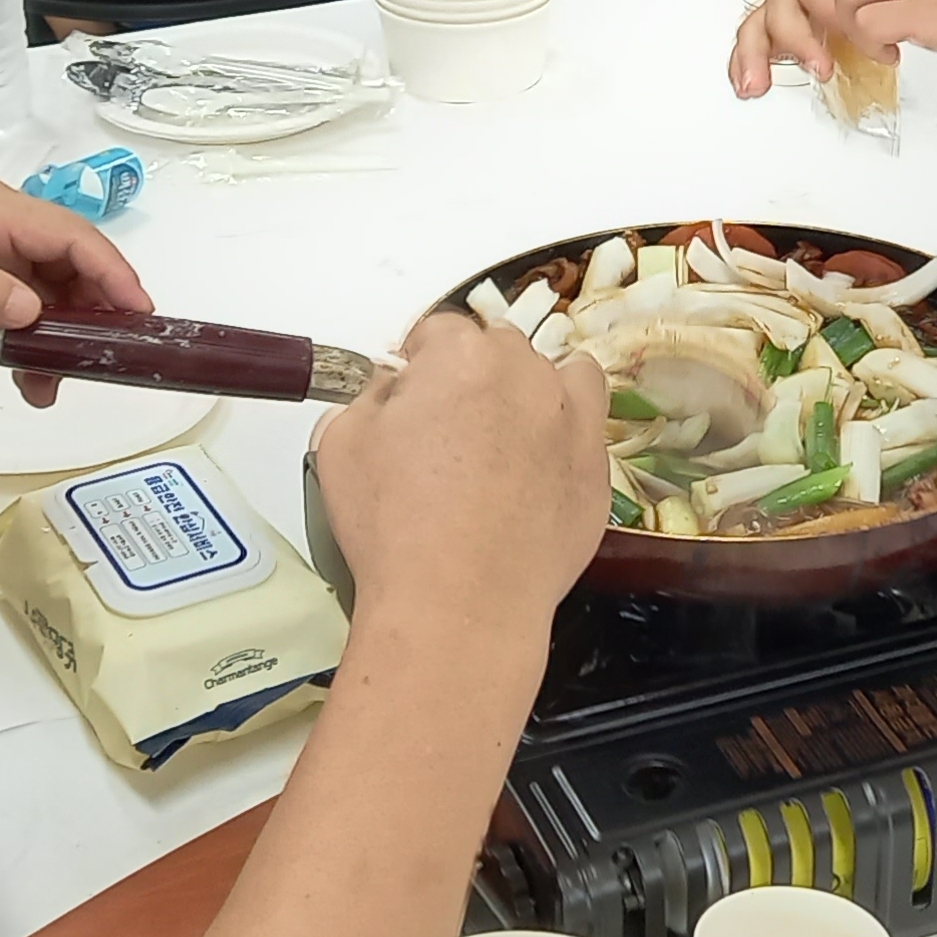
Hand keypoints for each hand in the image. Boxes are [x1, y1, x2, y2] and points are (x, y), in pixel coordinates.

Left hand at [0, 179, 151, 389]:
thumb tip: (34, 310)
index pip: (69, 233)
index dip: (110, 270)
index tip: (140, 313)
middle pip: (70, 261)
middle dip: (95, 308)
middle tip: (110, 358)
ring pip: (52, 290)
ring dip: (66, 333)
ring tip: (57, 383)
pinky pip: (25, 310)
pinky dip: (36, 342)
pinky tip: (32, 379)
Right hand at [316, 314, 601, 633]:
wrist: (458, 605)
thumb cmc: (393, 526)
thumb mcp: (340, 444)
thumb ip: (368, 397)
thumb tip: (393, 392)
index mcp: (460, 355)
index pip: (438, 331)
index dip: (418, 362)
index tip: (408, 396)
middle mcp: (524, 373)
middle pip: (497, 348)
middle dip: (470, 375)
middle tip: (445, 429)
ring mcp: (569, 418)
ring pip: (554, 375)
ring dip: (527, 390)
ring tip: (501, 437)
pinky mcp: (595, 468)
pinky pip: (587, 423)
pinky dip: (565, 429)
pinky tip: (538, 463)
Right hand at [729, 0, 861, 96]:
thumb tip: (909, 15)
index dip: (843, 21)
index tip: (873, 46)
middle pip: (784, 7)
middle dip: (800, 41)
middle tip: (823, 67)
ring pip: (758, 23)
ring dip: (757, 55)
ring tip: (758, 84)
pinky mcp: (775, 16)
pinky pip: (754, 36)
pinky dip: (746, 60)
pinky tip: (746, 84)